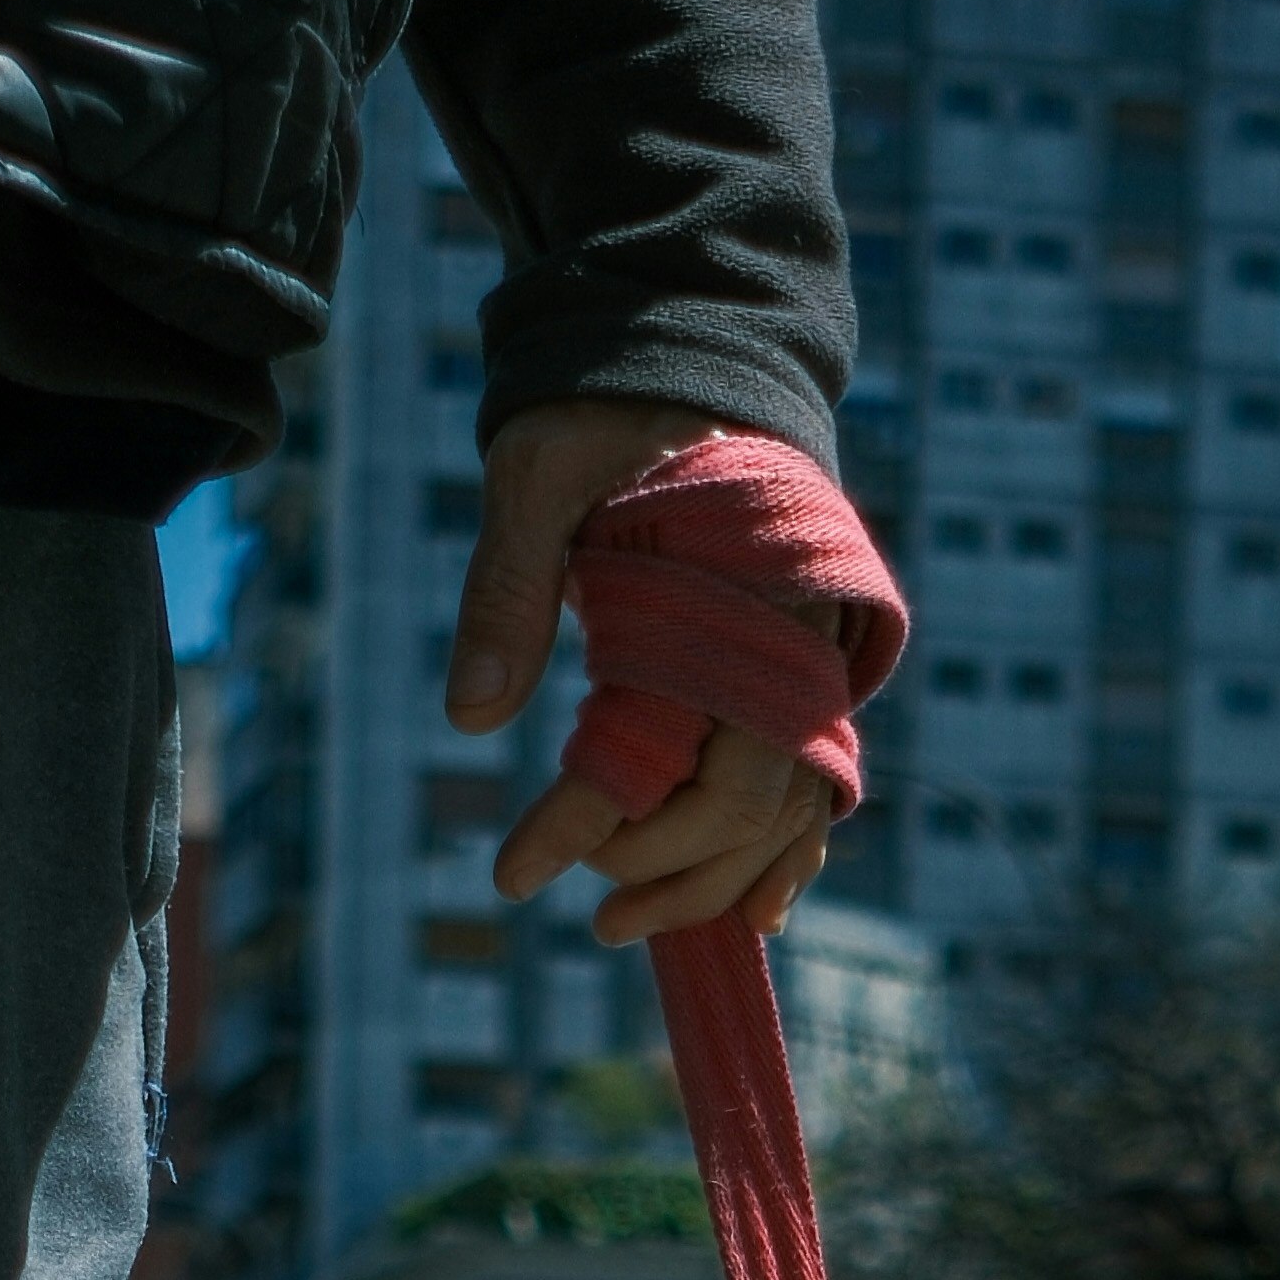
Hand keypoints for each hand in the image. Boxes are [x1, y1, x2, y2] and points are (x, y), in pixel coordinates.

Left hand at [444, 401, 835, 944]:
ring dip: (717, 881)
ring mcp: (807, 656)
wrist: (685, 356)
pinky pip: (809, 782)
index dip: (593, 818)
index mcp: (739, 584)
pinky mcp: (798, 671)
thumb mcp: (538, 473)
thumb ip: (509, 587)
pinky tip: (752, 917)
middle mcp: (794, 632)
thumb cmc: (606, 407)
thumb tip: (470, 721)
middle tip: (587, 915)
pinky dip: (783, 853)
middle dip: (667, 871)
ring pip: (787, 805)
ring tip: (624, 923)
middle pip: (752, 797)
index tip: (514, 873)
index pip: (676, 741)